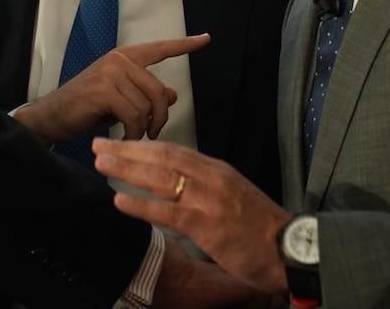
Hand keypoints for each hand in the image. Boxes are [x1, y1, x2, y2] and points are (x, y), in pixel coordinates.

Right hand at [15, 34, 210, 143]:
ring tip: (132, 137)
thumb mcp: (120, 99)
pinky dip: (133, 133)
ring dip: (143, 128)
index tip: (205, 39)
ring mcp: (111, 72)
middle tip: (152, 134)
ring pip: (146, 105)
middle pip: (159, 90)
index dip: (184, 45)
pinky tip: (124, 138)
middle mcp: (119, 60)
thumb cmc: (85, 108)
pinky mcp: (103, 89)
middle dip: (160, 117)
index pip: (160, 48)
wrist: (52, 116)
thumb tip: (173, 95)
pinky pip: (133, 115)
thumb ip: (145, 94)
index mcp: (125, 57)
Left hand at [94, 139, 290, 294]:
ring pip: (160, 177)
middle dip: (127, 150)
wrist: (290, 248)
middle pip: (161, 156)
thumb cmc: (261, 228)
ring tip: (101, 164)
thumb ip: (208, 186)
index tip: (120, 142)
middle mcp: (210, 178)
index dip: (143, 145)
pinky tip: (119, 201)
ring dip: (127, 169)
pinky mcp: (206, 224)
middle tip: (99, 145)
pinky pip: (166, 211)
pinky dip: (141, 204)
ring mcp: (207, 199)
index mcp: (217, 170)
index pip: (174, 150)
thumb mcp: (234, 195)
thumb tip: (181, 185)